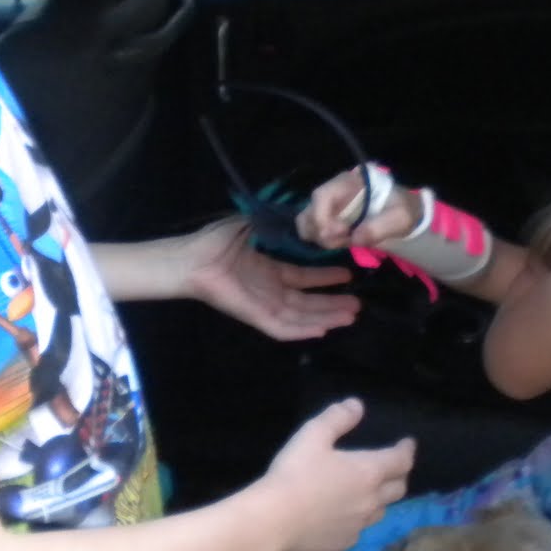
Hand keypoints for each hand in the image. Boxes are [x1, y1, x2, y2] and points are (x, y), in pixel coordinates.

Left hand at [184, 217, 358, 340]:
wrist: (192, 257)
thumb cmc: (218, 239)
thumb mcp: (255, 225)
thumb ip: (279, 227)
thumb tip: (305, 220)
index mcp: (269, 268)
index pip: (303, 277)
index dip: (326, 277)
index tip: (348, 273)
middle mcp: (270, 289)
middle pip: (308, 301)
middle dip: (333, 303)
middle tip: (358, 304)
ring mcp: (263, 304)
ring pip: (301, 317)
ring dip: (326, 316)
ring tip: (351, 315)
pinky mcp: (255, 316)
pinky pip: (282, 327)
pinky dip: (302, 330)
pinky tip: (323, 329)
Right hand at [256, 398, 414, 550]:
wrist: (275, 519)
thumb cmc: (295, 472)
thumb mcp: (313, 435)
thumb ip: (337, 418)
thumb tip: (357, 406)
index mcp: (368, 472)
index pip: (401, 460)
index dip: (407, 450)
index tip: (408, 443)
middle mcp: (371, 500)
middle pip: (398, 488)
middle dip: (400, 475)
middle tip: (394, 466)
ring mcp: (359, 524)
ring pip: (382, 511)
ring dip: (382, 498)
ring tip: (373, 491)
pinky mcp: (344, 542)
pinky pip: (361, 528)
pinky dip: (360, 517)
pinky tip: (347, 514)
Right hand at [295, 167, 422, 249]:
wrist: (403, 216)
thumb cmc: (403, 210)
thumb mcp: (401, 217)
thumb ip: (381, 226)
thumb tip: (356, 237)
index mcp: (349, 182)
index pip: (321, 195)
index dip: (322, 216)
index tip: (341, 233)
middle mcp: (333, 192)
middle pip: (309, 211)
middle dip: (322, 231)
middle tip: (344, 240)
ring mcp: (328, 206)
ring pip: (306, 222)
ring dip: (320, 238)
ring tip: (344, 241)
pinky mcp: (328, 220)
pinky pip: (312, 232)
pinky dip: (322, 241)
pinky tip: (342, 242)